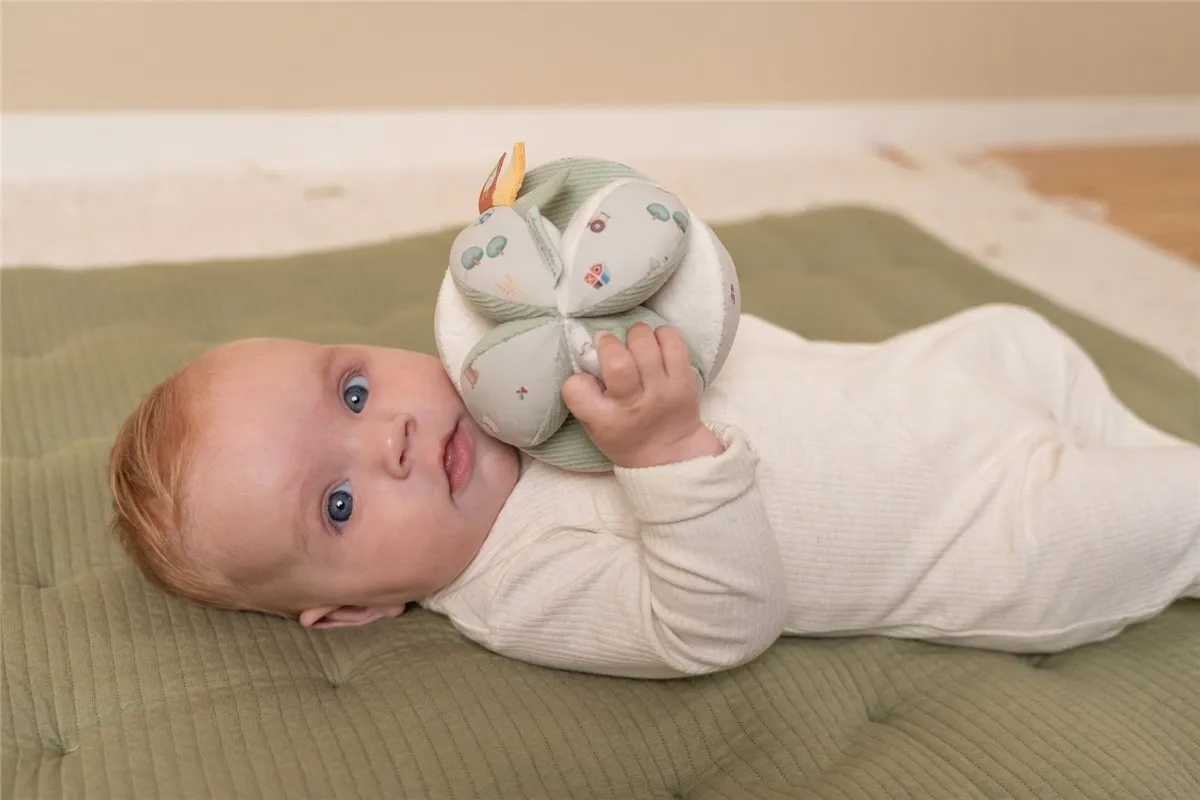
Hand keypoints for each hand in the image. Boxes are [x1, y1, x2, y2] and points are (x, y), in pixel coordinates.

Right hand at [561, 323, 724, 468]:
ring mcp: (662, 391)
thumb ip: (584, 395)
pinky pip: (673, 342)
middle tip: (609, 345)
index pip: (576, 388)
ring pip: (645, 343)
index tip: (586, 376)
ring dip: (635, 334)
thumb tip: (586, 354)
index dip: (577, 378)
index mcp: (606, 420)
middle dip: (608, 343)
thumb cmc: (624, 435)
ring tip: (635, 344)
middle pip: (617, 361)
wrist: (670, 453)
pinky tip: (656, 345)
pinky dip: (661, 335)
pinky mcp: (685, 380)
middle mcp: (634, 404)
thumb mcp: (594, 426)